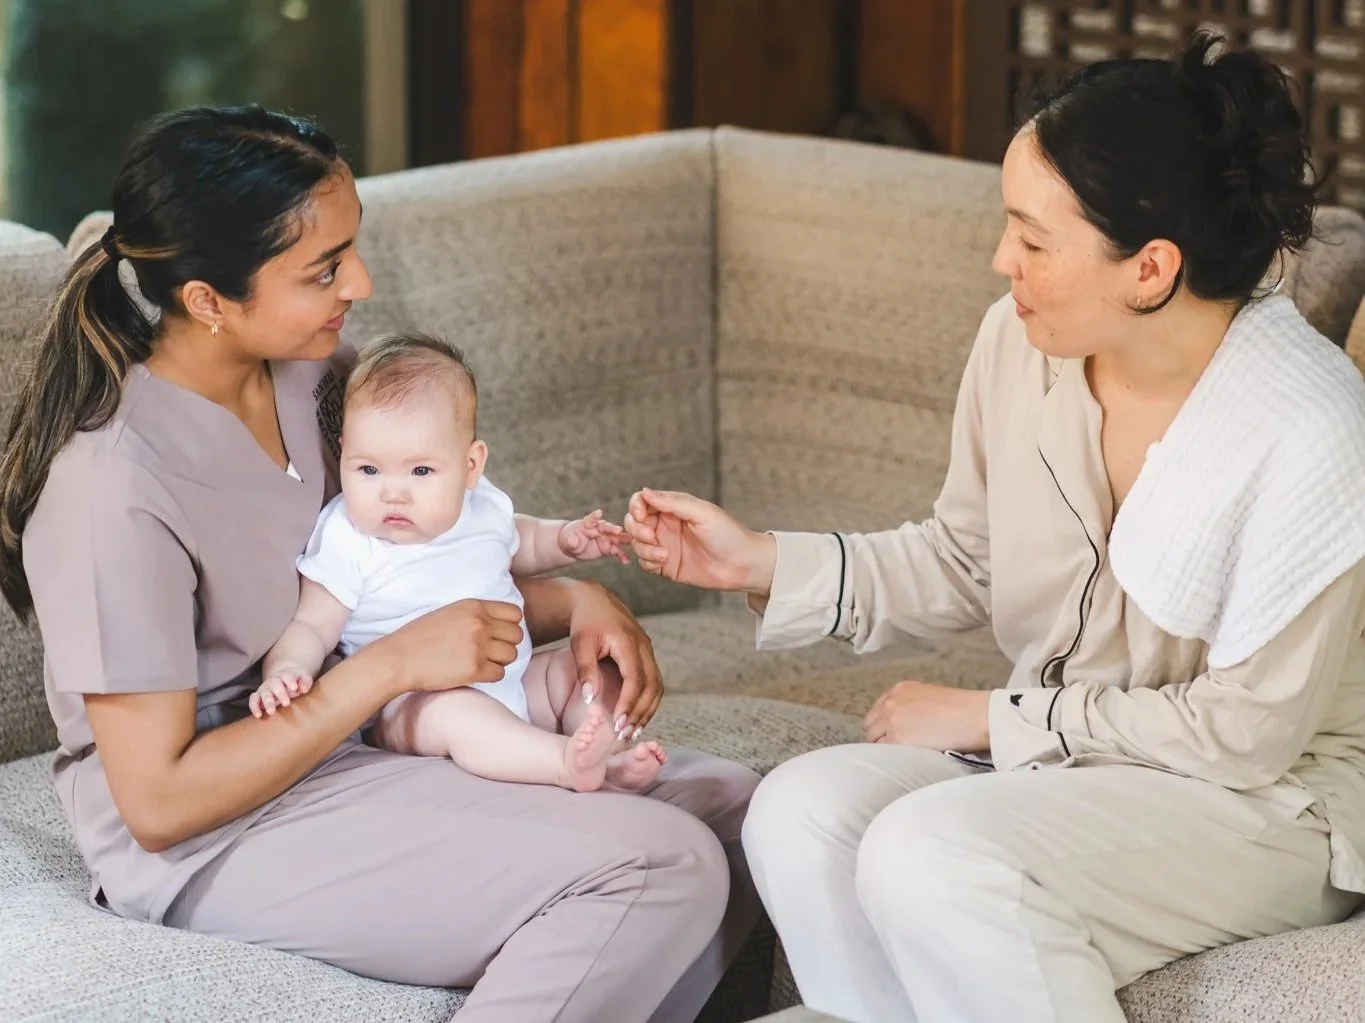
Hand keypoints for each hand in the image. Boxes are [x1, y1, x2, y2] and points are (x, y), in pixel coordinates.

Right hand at [249, 670, 313, 717]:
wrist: (284, 681)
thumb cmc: (296, 682)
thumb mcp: (303, 679)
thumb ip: (305, 682)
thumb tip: (304, 689)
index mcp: (286, 675)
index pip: (287, 676)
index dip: (290, 681)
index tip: (294, 687)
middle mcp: (274, 681)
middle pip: (275, 685)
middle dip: (280, 693)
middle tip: (287, 703)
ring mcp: (265, 689)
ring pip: (264, 693)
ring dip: (267, 702)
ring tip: (272, 711)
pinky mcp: (258, 697)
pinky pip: (253, 700)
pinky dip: (254, 707)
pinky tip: (258, 715)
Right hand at [373, 598, 524, 695]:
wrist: (398, 659)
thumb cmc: (419, 637)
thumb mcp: (449, 613)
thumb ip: (475, 615)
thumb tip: (500, 625)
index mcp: (474, 606)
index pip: (515, 614)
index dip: (510, 626)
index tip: (499, 635)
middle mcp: (479, 624)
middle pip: (516, 636)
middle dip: (506, 645)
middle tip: (490, 652)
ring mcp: (478, 646)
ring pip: (511, 655)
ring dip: (500, 661)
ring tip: (482, 662)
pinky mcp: (474, 669)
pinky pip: (500, 674)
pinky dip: (491, 675)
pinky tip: (475, 673)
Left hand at [559, 510, 629, 563]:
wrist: (573, 546)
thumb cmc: (569, 538)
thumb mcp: (567, 540)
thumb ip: (571, 540)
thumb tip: (573, 541)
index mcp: (588, 523)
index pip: (591, 519)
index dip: (595, 516)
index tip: (599, 513)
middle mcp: (599, 529)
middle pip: (607, 527)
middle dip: (612, 528)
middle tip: (618, 530)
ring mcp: (605, 538)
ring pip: (615, 538)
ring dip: (623, 540)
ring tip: (631, 542)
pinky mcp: (608, 547)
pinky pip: (616, 551)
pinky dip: (622, 555)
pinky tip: (626, 561)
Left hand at [567, 581, 661, 736]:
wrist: (595, 601)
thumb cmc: (585, 622)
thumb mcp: (580, 643)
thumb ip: (585, 670)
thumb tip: (591, 699)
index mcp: (628, 642)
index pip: (635, 678)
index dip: (629, 703)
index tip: (619, 723)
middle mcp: (644, 647)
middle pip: (652, 686)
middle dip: (641, 712)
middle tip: (626, 734)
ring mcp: (649, 650)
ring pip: (657, 686)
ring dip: (648, 710)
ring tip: (633, 731)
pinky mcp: (647, 655)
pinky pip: (654, 682)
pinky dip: (648, 702)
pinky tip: (637, 717)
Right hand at [624, 488, 776, 594]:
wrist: (742, 565)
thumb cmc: (728, 534)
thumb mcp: (702, 512)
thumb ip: (673, 502)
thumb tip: (645, 492)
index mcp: (674, 508)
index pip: (643, 501)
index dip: (636, 506)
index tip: (640, 515)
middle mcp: (666, 525)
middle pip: (634, 522)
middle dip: (636, 529)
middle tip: (651, 536)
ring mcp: (665, 545)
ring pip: (637, 543)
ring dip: (644, 549)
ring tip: (664, 555)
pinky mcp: (666, 566)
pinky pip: (644, 563)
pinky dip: (648, 562)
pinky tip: (664, 563)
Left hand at [862, 680, 990, 751]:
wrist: (975, 716)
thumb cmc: (962, 708)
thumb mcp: (931, 696)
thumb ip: (912, 705)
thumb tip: (906, 723)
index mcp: (900, 689)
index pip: (878, 710)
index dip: (883, 724)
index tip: (891, 734)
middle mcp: (891, 702)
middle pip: (870, 724)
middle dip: (879, 736)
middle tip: (896, 748)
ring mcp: (892, 720)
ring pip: (873, 739)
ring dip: (884, 747)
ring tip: (901, 755)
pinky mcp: (898, 739)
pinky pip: (883, 751)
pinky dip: (890, 757)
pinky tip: (902, 760)